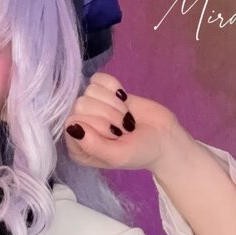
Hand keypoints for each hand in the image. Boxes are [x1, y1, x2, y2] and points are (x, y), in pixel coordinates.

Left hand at [63, 72, 186, 172]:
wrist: (164, 137)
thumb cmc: (141, 152)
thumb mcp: (117, 155)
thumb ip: (93, 145)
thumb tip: (71, 126)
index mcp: (77, 149)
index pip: (73, 122)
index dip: (97, 125)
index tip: (115, 136)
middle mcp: (80, 127)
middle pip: (81, 104)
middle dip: (109, 115)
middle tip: (124, 128)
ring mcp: (90, 108)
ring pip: (90, 90)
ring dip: (114, 104)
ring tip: (126, 118)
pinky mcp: (103, 93)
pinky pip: (98, 79)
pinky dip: (114, 87)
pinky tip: (123, 99)